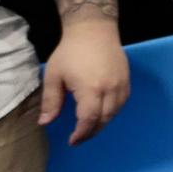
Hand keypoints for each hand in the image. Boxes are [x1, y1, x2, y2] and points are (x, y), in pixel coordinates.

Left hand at [39, 22, 128, 145]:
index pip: (89, 119)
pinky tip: (101, 112)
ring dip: (102, 123)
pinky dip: (112, 112)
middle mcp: (110, 89)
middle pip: (104, 119)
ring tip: (89, 127)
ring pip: (115, 113)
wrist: (94, 30)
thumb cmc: (70, 52)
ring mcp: (121, 85)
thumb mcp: (54, 76)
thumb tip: (45, 122)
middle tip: (79, 137)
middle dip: (91, 132)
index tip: (72, 141)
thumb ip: (51, 101)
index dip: (81, 134)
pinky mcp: (127, 80)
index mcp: (91, 89)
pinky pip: (121, 103)